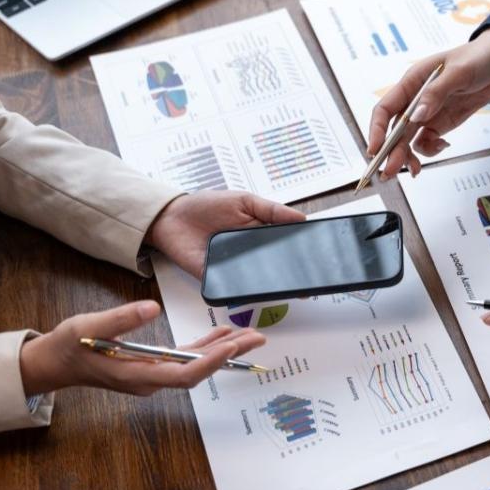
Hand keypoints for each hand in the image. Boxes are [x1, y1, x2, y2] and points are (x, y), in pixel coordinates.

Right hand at [19, 301, 265, 396]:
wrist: (56, 362)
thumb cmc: (70, 345)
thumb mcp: (89, 326)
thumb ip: (121, 318)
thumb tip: (152, 307)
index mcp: (138, 375)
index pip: (183, 373)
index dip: (210, 361)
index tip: (231, 345)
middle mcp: (151, 379)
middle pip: (198, 369)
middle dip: (230, 354)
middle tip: (258, 337)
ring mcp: (154, 373)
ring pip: (196, 364)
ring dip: (223, 349)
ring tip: (250, 334)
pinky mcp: (153, 364)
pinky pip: (186, 357)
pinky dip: (205, 345)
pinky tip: (223, 334)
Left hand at [145, 190, 305, 276]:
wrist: (171, 216)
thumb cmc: (206, 205)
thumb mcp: (244, 200)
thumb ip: (272, 210)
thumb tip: (302, 218)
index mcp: (259, 233)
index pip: (285, 246)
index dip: (301, 252)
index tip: (319, 257)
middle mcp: (249, 253)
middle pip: (276, 266)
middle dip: (292, 272)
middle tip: (309, 275)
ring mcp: (234, 268)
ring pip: (258, 279)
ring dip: (272, 282)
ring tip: (290, 283)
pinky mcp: (216, 278)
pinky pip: (234, 287)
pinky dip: (244, 289)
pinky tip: (258, 286)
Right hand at [368, 28, 489, 180]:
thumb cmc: (475, 59)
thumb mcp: (458, 72)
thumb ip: (436, 92)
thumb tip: (417, 115)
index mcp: (411, 82)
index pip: (385, 108)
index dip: (377, 130)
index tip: (375, 150)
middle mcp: (414, 100)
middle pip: (394, 130)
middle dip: (391, 152)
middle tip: (390, 172)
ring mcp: (426, 114)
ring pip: (407, 140)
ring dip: (408, 156)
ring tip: (416, 170)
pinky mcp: (439, 123)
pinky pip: (426, 142)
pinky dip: (430, 150)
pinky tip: (442, 146)